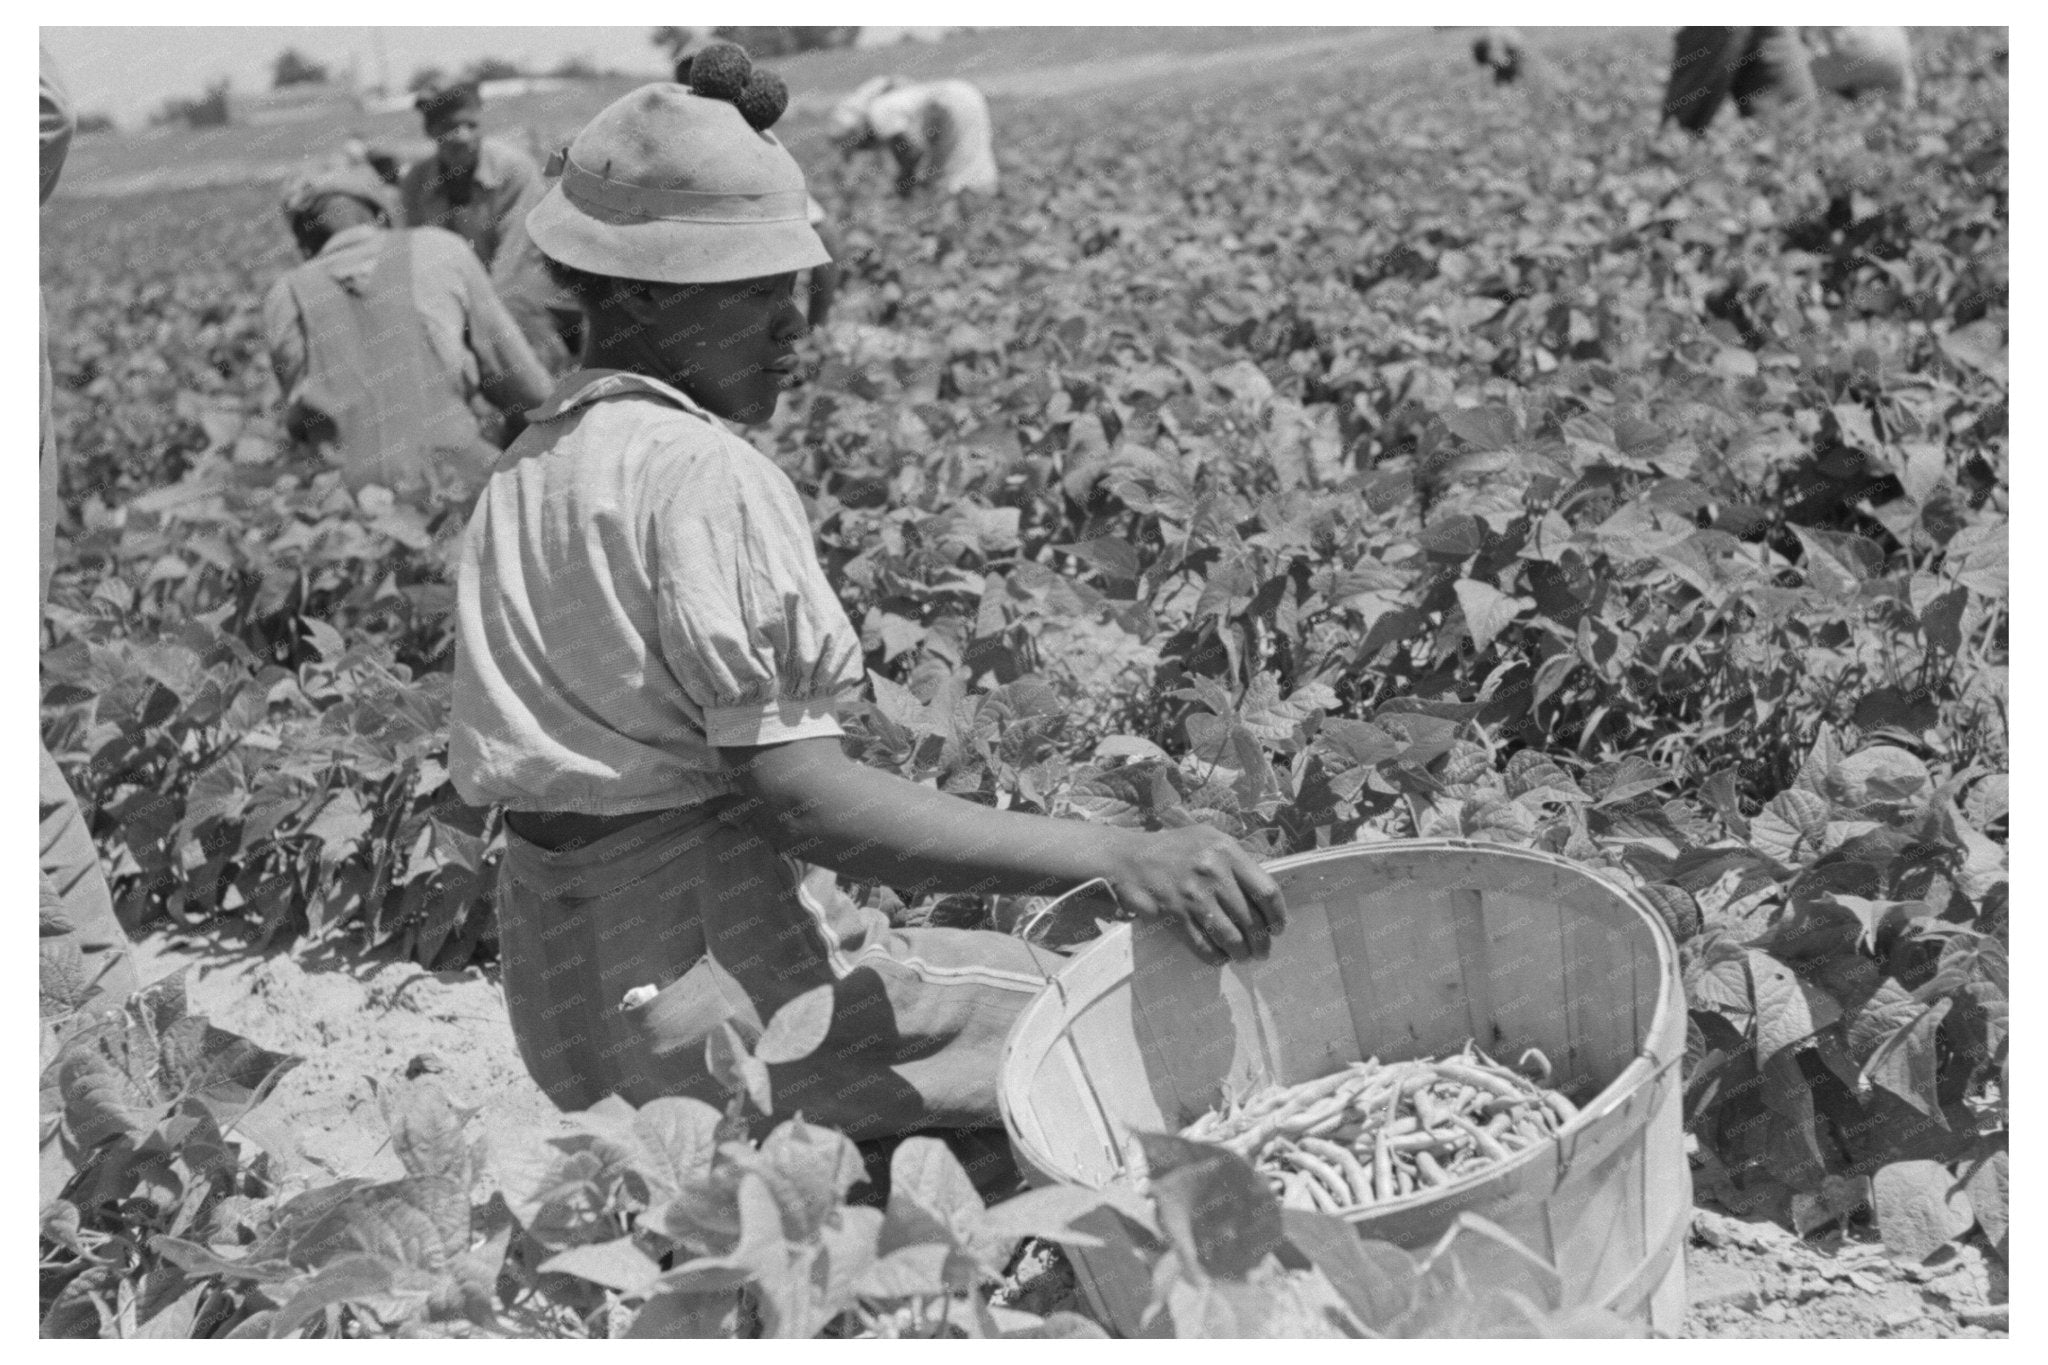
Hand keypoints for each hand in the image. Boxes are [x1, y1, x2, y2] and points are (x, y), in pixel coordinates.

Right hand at [1101, 825, 1286, 964]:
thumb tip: (1265, 895)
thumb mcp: (1208, 839)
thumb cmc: (1173, 848)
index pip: (1267, 892)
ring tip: (1244, 957)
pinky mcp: (1175, 916)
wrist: (1129, 858)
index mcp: (1227, 851)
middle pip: (1252, 920)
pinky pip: (1204, 947)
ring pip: (1231, 938)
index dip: (1278, 917)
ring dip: (1242, 954)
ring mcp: (1193, 896)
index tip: (1278, 929)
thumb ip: (1236, 860)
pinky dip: (1217, 958)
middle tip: (1263, 952)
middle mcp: (1213, 872)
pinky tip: (1221, 957)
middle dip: (1262, 943)